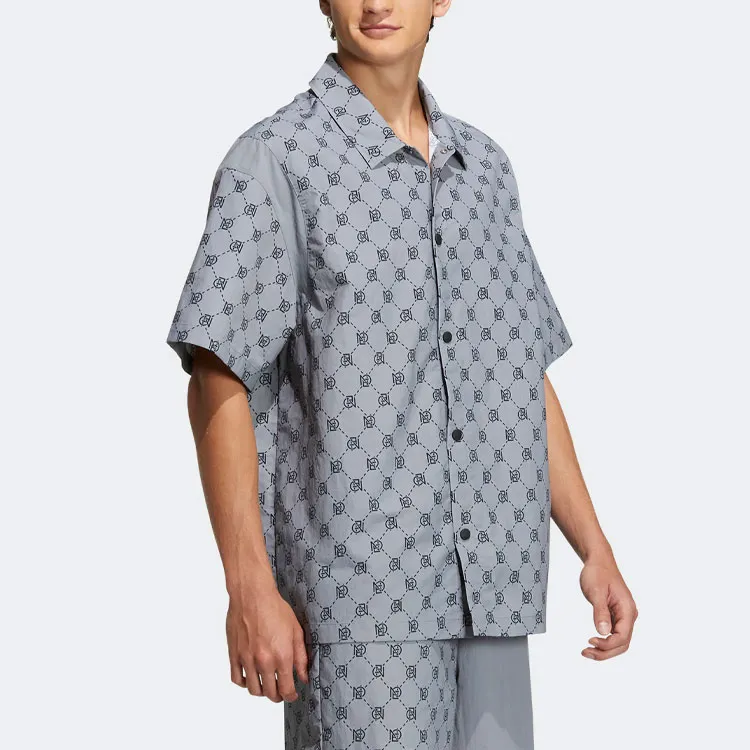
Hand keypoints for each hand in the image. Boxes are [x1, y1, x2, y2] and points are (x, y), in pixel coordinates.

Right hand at [226, 577, 308, 701]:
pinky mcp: (234, 654)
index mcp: (282, 656)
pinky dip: (244, 683)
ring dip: (261, 691)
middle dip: (277, 696)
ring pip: (253, 690)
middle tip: (280, 691)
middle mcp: (264, 661)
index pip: (286, 690)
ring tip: (266, 685)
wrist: (252, 594)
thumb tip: (303, 676)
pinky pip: (237, 679)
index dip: (291, 696)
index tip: (292, 694)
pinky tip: (250, 677)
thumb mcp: (296, 630)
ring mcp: (247, 659)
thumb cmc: (275, 608)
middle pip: (270, 693)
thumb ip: (301, 657)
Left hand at [579, 556, 637, 660]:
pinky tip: (592, 643)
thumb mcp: (596, 591)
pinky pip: (613, 634)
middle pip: (622, 643)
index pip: (622, 637)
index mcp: (627, 610)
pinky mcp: (616, 616)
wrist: (599, 561)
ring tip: (587, 651)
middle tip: (586, 652)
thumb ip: (600, 612)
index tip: (590, 641)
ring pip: (618, 641)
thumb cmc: (598, 572)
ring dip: (604, 649)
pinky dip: (604, 641)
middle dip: (605, 652)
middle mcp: (628, 615)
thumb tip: (603, 632)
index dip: (607, 644)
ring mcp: (623, 616)